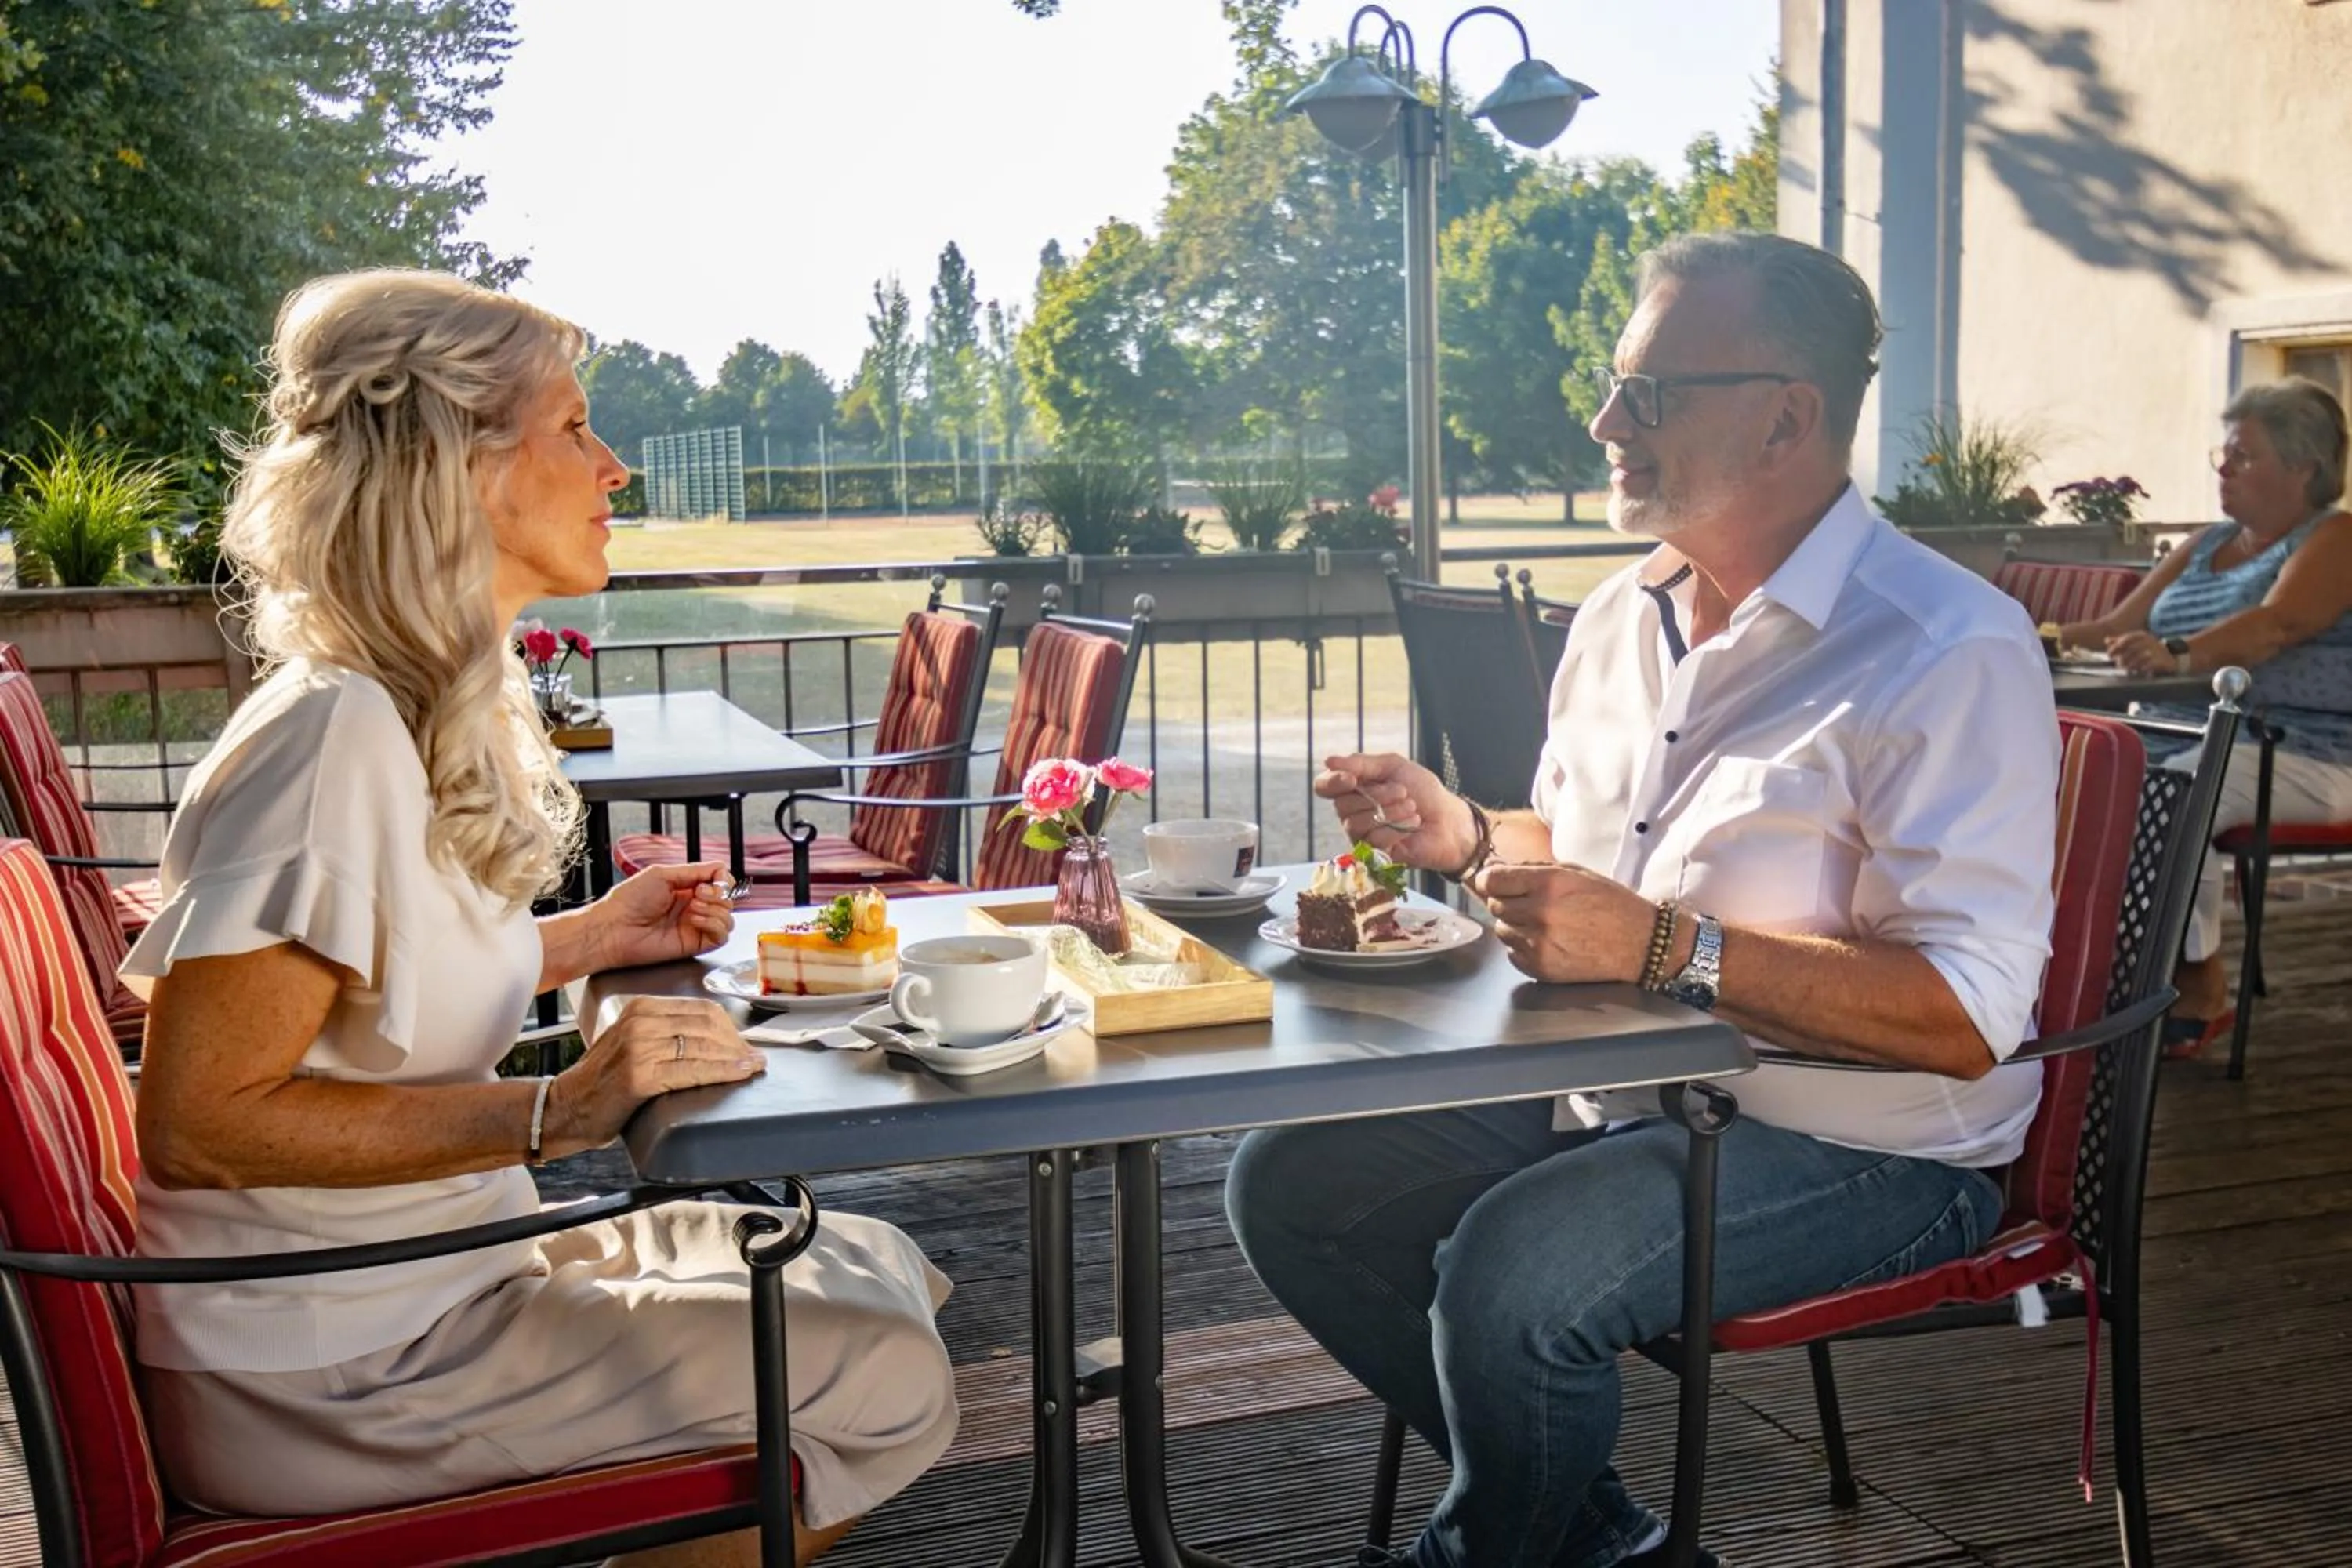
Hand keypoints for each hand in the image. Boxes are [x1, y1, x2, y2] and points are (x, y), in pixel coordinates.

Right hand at [545, 996, 761, 1153]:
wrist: (566, 1109)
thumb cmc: (602, 1083)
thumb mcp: (632, 1044)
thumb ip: (666, 1034)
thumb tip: (715, 1040)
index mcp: (641, 1008)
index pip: (701, 1010)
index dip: (730, 1028)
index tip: (746, 1044)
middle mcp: (640, 1022)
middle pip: (707, 1025)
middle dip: (737, 1043)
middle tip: (754, 1059)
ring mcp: (639, 1047)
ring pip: (703, 1047)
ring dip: (735, 1058)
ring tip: (752, 1067)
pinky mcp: (640, 1075)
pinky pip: (692, 1071)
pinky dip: (721, 1072)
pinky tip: (737, 1075)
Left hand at [592, 861, 734, 970]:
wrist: (614, 928)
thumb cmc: (629, 900)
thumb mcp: (662, 874)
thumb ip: (694, 871)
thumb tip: (720, 869)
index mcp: (685, 888)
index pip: (720, 882)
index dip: (722, 880)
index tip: (713, 880)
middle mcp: (693, 907)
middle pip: (728, 899)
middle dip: (718, 894)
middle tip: (698, 894)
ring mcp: (695, 926)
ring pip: (728, 918)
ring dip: (715, 909)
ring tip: (693, 908)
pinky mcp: (695, 944)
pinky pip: (722, 936)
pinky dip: (715, 925)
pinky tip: (696, 920)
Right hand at [1314, 752, 1475, 871]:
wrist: (1449, 819)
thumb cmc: (1424, 791)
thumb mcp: (1394, 767)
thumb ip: (1361, 763)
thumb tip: (1328, 761)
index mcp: (1354, 789)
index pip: (1324, 786)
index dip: (1333, 782)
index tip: (1352, 779)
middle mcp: (1352, 813)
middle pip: (1342, 805)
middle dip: (1377, 796)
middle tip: (1404, 792)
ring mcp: (1362, 835)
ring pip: (1356, 825)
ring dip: (1389, 812)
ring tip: (1412, 808)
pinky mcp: (1376, 855)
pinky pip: (1373, 841)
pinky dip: (1396, 830)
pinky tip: (1412, 825)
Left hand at [1466, 861, 1656, 984]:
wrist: (1640, 943)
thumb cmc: (1610, 904)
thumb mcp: (1575, 872)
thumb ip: (1534, 869)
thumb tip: (1498, 871)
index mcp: (1549, 884)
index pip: (1491, 880)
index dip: (1490, 879)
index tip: (1495, 882)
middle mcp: (1540, 913)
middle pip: (1495, 905)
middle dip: (1507, 901)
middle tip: (1530, 903)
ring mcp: (1539, 944)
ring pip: (1502, 930)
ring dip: (1515, 925)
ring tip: (1543, 923)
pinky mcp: (1541, 968)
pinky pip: (1512, 954)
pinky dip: (1523, 948)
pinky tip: (1547, 941)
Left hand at [2105, 630, 2176, 675]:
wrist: (2170, 656)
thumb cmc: (2148, 650)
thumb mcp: (2135, 643)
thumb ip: (2120, 641)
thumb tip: (2106, 640)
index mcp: (2142, 636)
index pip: (2127, 639)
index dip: (2117, 647)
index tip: (2110, 654)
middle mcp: (2150, 641)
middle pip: (2132, 649)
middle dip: (2123, 658)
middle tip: (2119, 664)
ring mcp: (2157, 651)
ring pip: (2140, 658)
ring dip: (2131, 665)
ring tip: (2128, 669)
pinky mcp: (2163, 661)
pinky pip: (2150, 665)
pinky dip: (2143, 668)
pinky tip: (2140, 670)